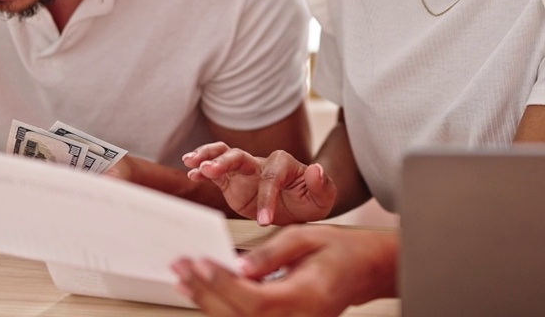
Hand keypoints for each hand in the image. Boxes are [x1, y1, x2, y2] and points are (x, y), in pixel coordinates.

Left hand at [172, 225, 398, 316]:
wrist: (364, 270)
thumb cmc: (340, 250)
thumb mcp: (306, 237)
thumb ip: (270, 253)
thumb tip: (236, 266)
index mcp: (308, 297)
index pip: (257, 300)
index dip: (225, 285)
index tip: (200, 264)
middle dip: (205, 292)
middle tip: (181, 267)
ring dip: (207, 302)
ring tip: (183, 279)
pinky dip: (221, 308)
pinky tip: (204, 294)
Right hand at [183, 143, 335, 224]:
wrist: (300, 205)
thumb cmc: (310, 200)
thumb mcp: (323, 197)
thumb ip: (322, 185)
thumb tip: (316, 170)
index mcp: (284, 165)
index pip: (271, 177)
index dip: (267, 197)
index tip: (265, 221)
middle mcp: (262, 163)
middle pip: (240, 156)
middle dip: (225, 162)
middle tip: (210, 170)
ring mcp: (245, 171)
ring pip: (224, 156)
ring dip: (208, 157)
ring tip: (192, 162)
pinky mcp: (233, 182)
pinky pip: (216, 173)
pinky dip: (203, 170)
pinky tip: (192, 173)